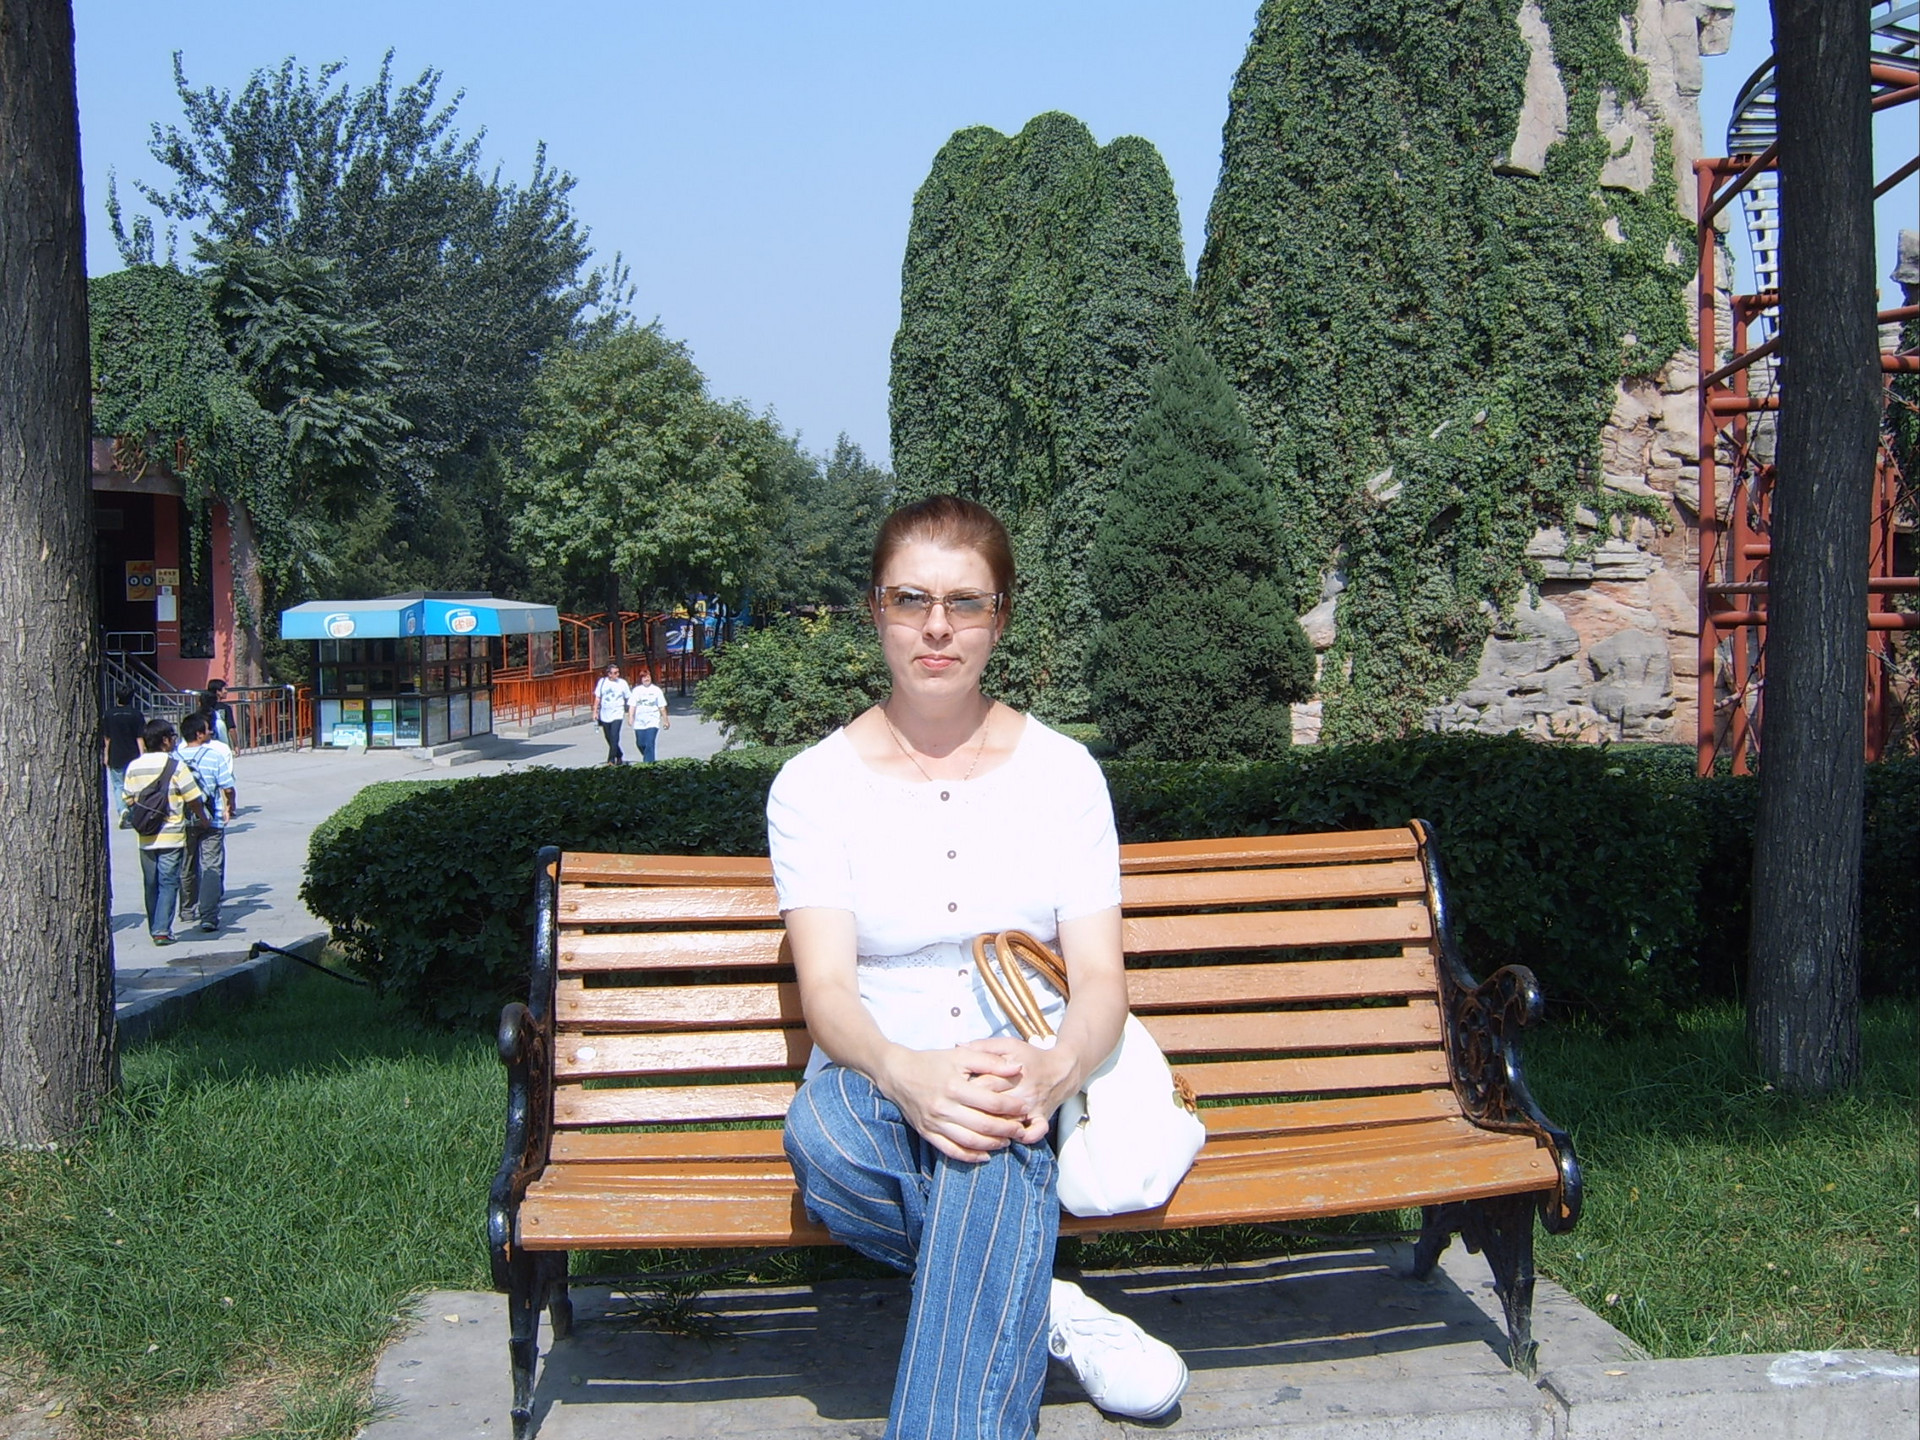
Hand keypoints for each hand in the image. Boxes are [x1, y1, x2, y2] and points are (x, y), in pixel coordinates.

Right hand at [878, 1043, 1036, 1163]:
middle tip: (1021, 1129)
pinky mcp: (927, 1133)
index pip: (991, 1102)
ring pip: (969, 1141)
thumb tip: (1017, 1068)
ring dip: (992, 1145)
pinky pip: (951, 1151)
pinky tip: (984, 1156)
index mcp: (954, 1087)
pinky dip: (969, 1156)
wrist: (897, 1073)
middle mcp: (944, 1108)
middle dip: (1007, 1129)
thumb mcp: (960, 1055)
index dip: (1011, 1107)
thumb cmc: (932, 1062)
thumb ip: (990, 1061)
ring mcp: (934, 1123)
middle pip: (983, 1125)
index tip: (1024, 1108)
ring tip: (1007, 1141)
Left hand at [966, 1036, 1083, 1143]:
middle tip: (960, 1111)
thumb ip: (983, 1046)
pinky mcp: (1041, 1119)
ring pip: (1007, 1123)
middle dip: (973, 1111)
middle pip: (992, 1107)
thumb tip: (958, 1046)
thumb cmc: (1031, 1057)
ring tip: (974, 1126)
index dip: (965, 1091)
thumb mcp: (1008, 1045)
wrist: (1061, 1070)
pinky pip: (1032, 1134)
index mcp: (1011, 1074)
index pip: (982, 1086)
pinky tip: (1008, 1137)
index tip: (954, 1093)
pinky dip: (1021, 1137)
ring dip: (991, 1128)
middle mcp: (1022, 1093)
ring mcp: (1032, 1108)